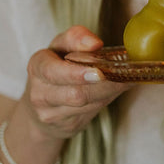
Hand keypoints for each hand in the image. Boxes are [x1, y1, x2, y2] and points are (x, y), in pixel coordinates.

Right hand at [22, 25, 130, 139]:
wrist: (42, 104)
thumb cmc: (55, 65)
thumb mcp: (61, 45)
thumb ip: (76, 38)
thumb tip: (95, 43)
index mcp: (37, 67)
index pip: (52, 71)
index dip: (76, 74)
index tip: (99, 72)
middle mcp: (40, 93)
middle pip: (75, 94)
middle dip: (103, 85)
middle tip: (124, 74)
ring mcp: (51, 114)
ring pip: (87, 105)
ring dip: (110, 91)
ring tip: (126, 78)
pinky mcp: (67, 126)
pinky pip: (92, 112)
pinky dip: (108, 98)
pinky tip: (118, 88)